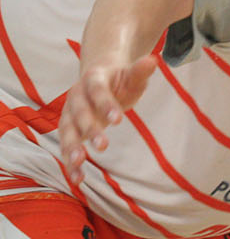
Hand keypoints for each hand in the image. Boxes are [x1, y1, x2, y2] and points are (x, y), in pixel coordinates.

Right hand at [57, 52, 157, 184]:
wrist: (97, 77)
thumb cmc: (120, 79)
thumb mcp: (132, 75)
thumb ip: (140, 71)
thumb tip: (154, 60)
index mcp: (92, 79)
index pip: (97, 91)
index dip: (106, 105)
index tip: (119, 121)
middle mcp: (76, 96)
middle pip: (80, 113)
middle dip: (90, 129)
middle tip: (103, 147)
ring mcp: (69, 113)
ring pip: (67, 131)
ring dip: (71, 147)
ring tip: (79, 164)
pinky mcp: (68, 129)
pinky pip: (66, 146)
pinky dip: (69, 162)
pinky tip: (77, 179)